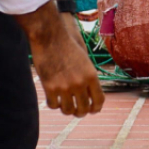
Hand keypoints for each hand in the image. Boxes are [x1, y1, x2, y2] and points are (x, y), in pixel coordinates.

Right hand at [16, 1, 104, 116]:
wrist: (49, 36)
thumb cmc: (67, 44)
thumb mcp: (84, 59)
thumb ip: (88, 76)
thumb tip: (89, 95)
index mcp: (91, 75)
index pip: (99, 100)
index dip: (96, 108)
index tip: (93, 110)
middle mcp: (80, 83)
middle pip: (84, 109)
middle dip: (81, 112)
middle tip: (77, 111)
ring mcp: (64, 86)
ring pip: (68, 110)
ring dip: (67, 110)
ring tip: (65, 106)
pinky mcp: (50, 87)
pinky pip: (54, 105)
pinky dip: (54, 104)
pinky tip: (53, 99)